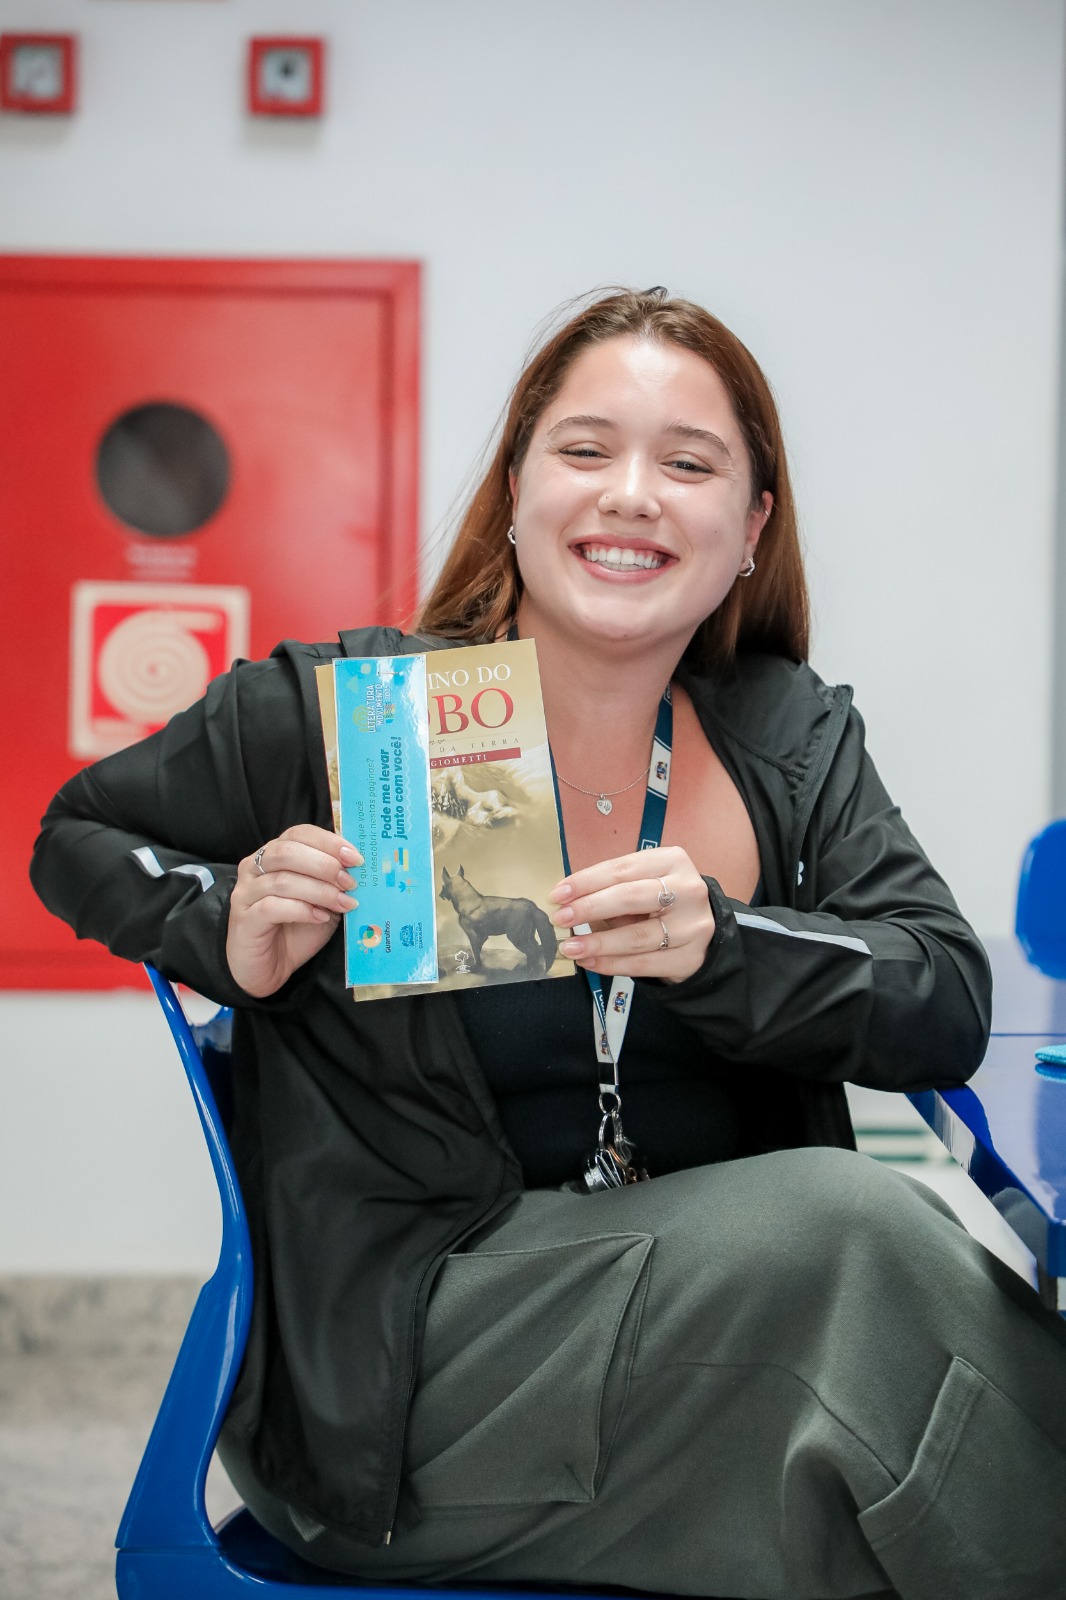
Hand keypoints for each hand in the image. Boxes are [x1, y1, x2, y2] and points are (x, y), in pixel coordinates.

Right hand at [226, 825, 361, 997]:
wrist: (270, 967)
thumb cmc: (295, 930)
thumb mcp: (322, 901)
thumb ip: (334, 883)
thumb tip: (360, 871)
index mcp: (274, 855)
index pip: (299, 833)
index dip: (328, 842)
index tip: (355, 857)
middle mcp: (254, 868)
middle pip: (287, 851)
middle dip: (324, 865)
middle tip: (350, 882)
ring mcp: (245, 893)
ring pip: (282, 880)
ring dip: (320, 890)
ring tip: (344, 903)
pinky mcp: (244, 919)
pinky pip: (272, 907)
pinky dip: (301, 910)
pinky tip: (320, 918)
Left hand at [550, 845, 714, 983]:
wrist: (703, 932)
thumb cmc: (661, 902)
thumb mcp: (642, 885)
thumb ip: (611, 890)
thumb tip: (567, 903)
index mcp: (672, 861)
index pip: (622, 870)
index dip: (586, 882)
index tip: (557, 894)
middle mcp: (688, 890)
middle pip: (630, 898)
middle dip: (589, 908)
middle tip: (560, 919)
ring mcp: (693, 926)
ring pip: (637, 936)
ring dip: (597, 943)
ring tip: (569, 947)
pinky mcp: (691, 957)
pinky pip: (644, 963)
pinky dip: (612, 964)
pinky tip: (590, 962)